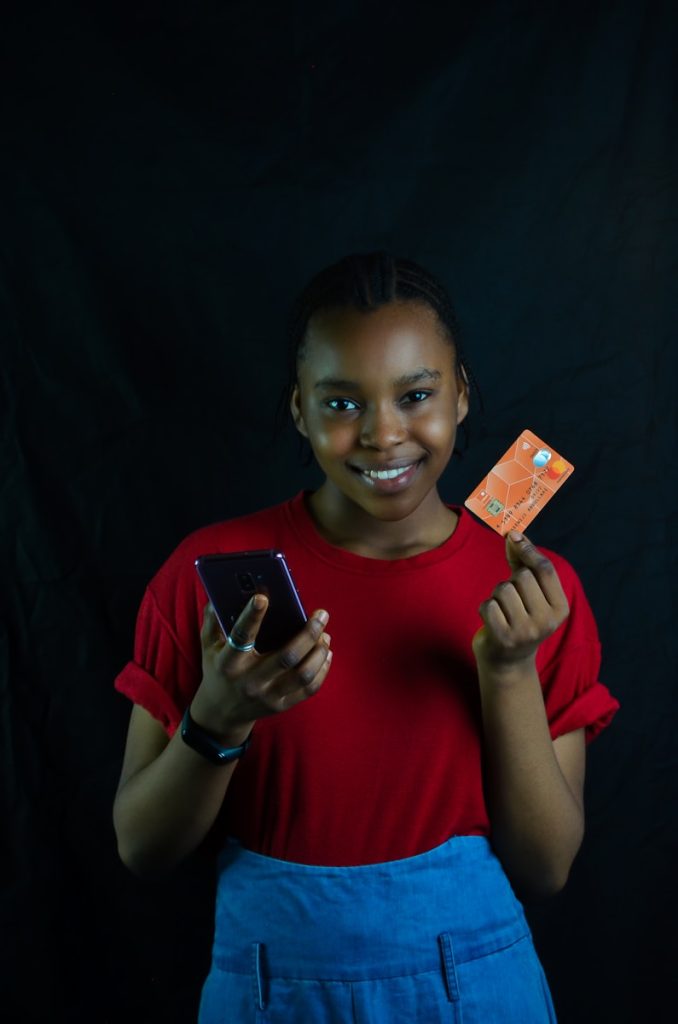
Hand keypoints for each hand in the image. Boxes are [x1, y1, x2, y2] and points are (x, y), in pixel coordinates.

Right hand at [191, 596, 331, 741]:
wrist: (221, 713)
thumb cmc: (218, 670)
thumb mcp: (208, 646)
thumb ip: (213, 620)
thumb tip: (219, 595)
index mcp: (229, 663)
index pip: (241, 637)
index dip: (251, 617)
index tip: (263, 597)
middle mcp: (250, 681)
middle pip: (286, 657)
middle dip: (308, 633)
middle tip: (321, 614)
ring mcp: (268, 696)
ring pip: (303, 674)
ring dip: (319, 651)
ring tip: (324, 634)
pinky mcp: (282, 705)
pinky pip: (309, 688)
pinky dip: (322, 669)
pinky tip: (325, 652)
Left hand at [472, 531, 568, 673]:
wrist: (507, 661)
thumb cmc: (519, 617)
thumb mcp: (530, 594)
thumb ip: (524, 564)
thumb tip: (514, 535)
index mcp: (560, 609)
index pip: (544, 570)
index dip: (528, 550)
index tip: (513, 535)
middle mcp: (547, 622)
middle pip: (522, 577)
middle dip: (511, 580)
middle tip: (512, 599)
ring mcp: (525, 632)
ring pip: (502, 589)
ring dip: (497, 595)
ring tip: (503, 611)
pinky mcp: (503, 638)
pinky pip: (487, 605)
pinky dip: (486, 609)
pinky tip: (493, 621)